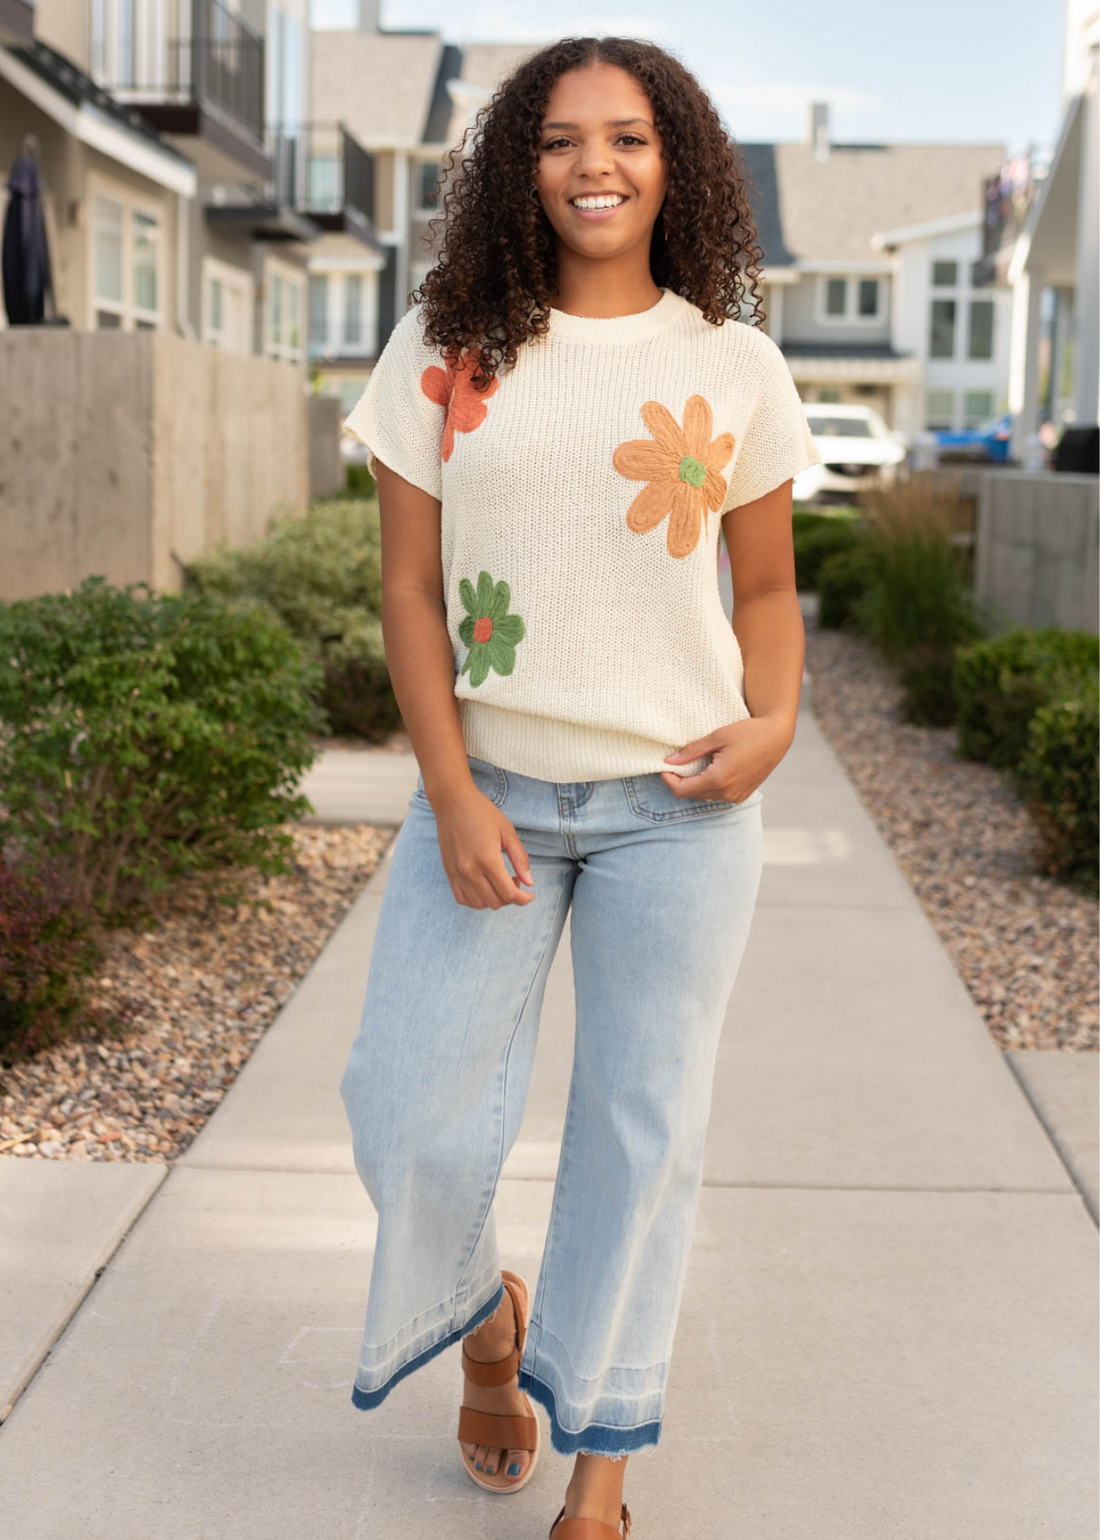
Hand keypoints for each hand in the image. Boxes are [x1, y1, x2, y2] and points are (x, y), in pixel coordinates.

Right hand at [430, 783, 535, 907]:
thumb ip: (520, 858)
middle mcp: (470, 870)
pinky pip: (462, 898)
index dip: (523, 898)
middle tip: (516, 880)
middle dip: (511, 897)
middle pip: (495, 901)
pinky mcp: (448, 872)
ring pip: (479, 904)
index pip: (508, 893)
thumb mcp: (507, 831)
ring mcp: (457, 873)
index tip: (530, 894)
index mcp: (487, 859)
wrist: (452, 801)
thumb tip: (530, 882)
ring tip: (500, 882)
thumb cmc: (481, 812)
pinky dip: (476, 900)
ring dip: (494, 899)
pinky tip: (484, 888)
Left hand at [660, 715, 793, 801]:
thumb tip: (669, 761)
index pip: (682, 790)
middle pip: (692, 794)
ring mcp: (736, 796)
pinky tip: (710, 768)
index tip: (664, 766)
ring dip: (694, 783)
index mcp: (719, 779)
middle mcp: (727, 793)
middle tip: (677, 762)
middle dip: (680, 781)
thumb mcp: (717, 737)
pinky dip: (708, 785)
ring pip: (704, 795)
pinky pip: (717, 794)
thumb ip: (692, 751)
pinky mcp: (742, 795)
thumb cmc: (748, 732)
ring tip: (694, 763)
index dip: (669, 780)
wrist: (777, 737)